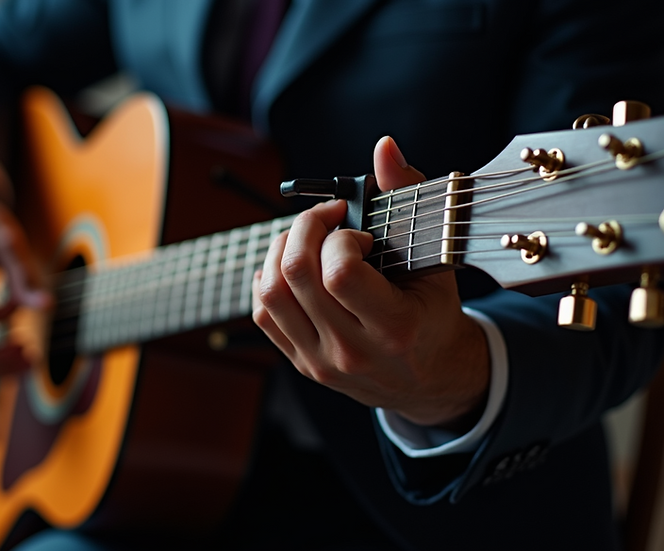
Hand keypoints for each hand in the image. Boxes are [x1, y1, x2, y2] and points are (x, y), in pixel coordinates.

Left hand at [252, 137, 488, 428]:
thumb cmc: (432, 314)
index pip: (339, 275)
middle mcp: (352, 350)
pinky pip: (263, 314)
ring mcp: (321, 361)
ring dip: (280, 251)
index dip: (338, 239)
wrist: (429, 379)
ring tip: (305, 239)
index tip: (355, 232)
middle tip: (323, 218)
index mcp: (394, 328)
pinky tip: (290, 267)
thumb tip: (384, 148)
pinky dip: (267, 279)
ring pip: (271, 294)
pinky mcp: (301, 364)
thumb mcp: (434, 259)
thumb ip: (408, 199)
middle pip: (296, 277)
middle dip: (304, 229)